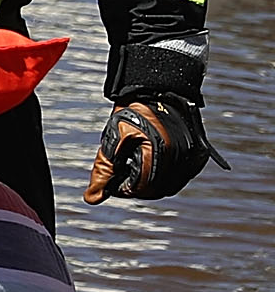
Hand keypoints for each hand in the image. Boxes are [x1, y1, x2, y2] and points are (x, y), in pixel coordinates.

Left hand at [84, 95, 218, 201]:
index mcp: (160, 151)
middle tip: (123, 175)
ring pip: (170, 186)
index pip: (140, 188)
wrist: (156, 92)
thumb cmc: (131, 113)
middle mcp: (182, 156)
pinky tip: (152, 166)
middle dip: (137, 187)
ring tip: (136, 168)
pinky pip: (182, 177)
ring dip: (152, 184)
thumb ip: (103, 170)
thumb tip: (92, 199)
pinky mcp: (199, 155)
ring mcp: (193, 157)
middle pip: (156, 190)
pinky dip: (166, 177)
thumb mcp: (112, 139)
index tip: (112, 180)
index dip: (123, 188)